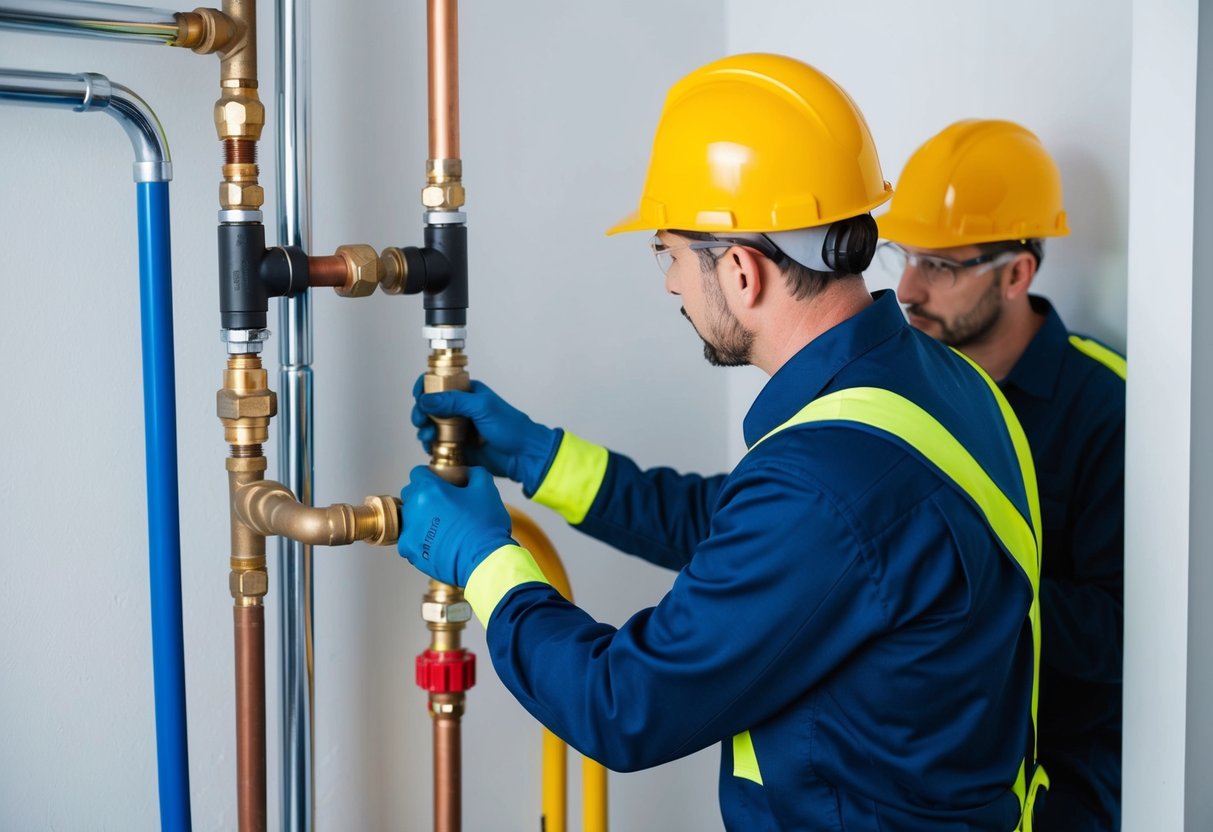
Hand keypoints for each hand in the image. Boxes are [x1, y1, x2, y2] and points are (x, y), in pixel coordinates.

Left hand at [398, 466, 515, 586]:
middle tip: (446, 505)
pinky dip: (422, 540)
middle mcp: (413, 509)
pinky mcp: (411, 552)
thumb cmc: (485, 526)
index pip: (418, 473)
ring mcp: (409, 533)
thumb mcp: (486, 489)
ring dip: (422, 519)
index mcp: (428, 490)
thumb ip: (474, 473)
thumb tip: (467, 473)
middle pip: (411, 495)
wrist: (484, 562)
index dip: (432, 476)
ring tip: (445, 528)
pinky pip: (411, 540)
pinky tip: (441, 543)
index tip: (442, 484)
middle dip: (425, 497)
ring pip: (409, 518)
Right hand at [411, 376, 559, 493]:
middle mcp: (460, 410)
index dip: (425, 388)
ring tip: (428, 435)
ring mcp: (458, 429)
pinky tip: (432, 447)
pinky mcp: (458, 447)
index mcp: (467, 393)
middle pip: (430, 407)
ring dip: (424, 430)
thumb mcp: (482, 408)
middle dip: (421, 412)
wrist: (523, 456)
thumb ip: (454, 401)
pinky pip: (437, 445)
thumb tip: (427, 399)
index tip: (418, 397)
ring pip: (431, 427)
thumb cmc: (512, 428)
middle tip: (420, 420)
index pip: (439, 384)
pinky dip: (431, 446)